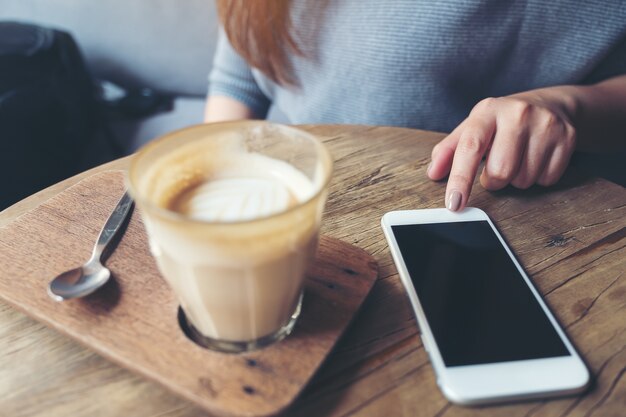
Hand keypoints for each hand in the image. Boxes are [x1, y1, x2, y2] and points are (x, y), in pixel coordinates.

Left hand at [427, 91, 576, 210]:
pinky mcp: (568, 137)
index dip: (460, 179)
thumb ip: (449, 150)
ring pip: (524, 180)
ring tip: (517, 158)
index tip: (454, 204)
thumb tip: (432, 173)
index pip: (470, 148)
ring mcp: (546, 124)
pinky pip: (546, 179)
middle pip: (500, 173)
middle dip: (493, 180)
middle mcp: (517, 114)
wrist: (549, 105)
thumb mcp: (472, 128)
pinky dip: (537, 178)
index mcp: (487, 111)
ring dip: (516, 179)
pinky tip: (535, 159)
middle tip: (496, 167)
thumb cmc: (501, 122)